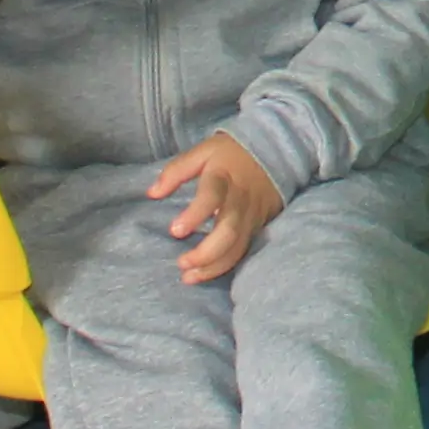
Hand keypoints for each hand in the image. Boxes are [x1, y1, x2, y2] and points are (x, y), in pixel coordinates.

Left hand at [147, 130, 284, 284]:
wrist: (277, 151)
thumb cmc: (232, 153)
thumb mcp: (203, 151)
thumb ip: (177, 171)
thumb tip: (152, 193)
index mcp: (224, 176)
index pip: (212, 196)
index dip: (195, 214)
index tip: (175, 231)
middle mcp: (241, 199)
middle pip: (229, 231)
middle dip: (205, 253)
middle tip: (182, 264)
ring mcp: (253, 215)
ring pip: (238, 247)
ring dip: (214, 266)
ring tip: (189, 277)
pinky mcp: (260, 226)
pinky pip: (245, 250)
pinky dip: (226, 265)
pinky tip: (207, 272)